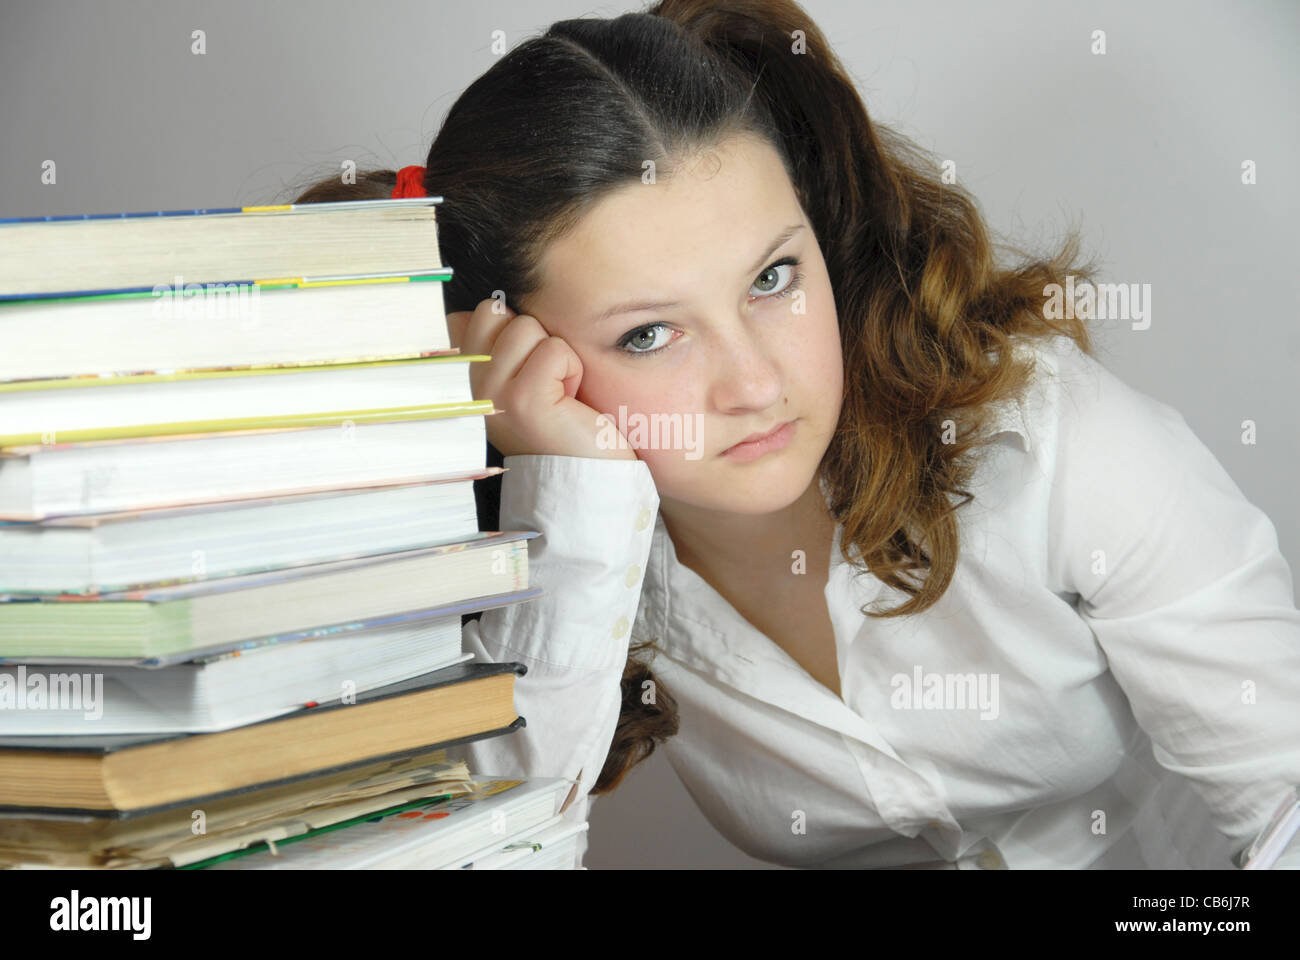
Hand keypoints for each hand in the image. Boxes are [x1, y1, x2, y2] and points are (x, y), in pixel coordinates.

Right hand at [446, 298, 636, 461]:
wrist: (587, 478)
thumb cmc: (564, 423)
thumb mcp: (523, 378)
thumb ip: (497, 344)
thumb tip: (483, 308)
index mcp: (465, 380)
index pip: (471, 315)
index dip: (510, 328)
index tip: (527, 370)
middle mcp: (469, 388)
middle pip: (497, 312)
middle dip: (533, 336)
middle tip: (546, 379)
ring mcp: (491, 395)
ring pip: (526, 327)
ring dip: (556, 354)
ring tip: (558, 392)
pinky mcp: (522, 401)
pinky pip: (553, 350)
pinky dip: (571, 369)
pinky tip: (569, 401)